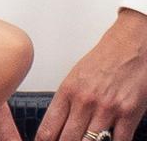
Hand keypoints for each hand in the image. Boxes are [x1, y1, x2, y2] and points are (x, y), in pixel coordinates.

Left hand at [37, 9, 146, 140]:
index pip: (49, 126)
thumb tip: (57, 125)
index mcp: (68, 92)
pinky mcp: (129, 113)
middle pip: (67, 139)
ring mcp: (107, 109)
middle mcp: (85, 101)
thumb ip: (67, 102)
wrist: (130, 46)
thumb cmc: (103, 60)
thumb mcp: (75, 78)